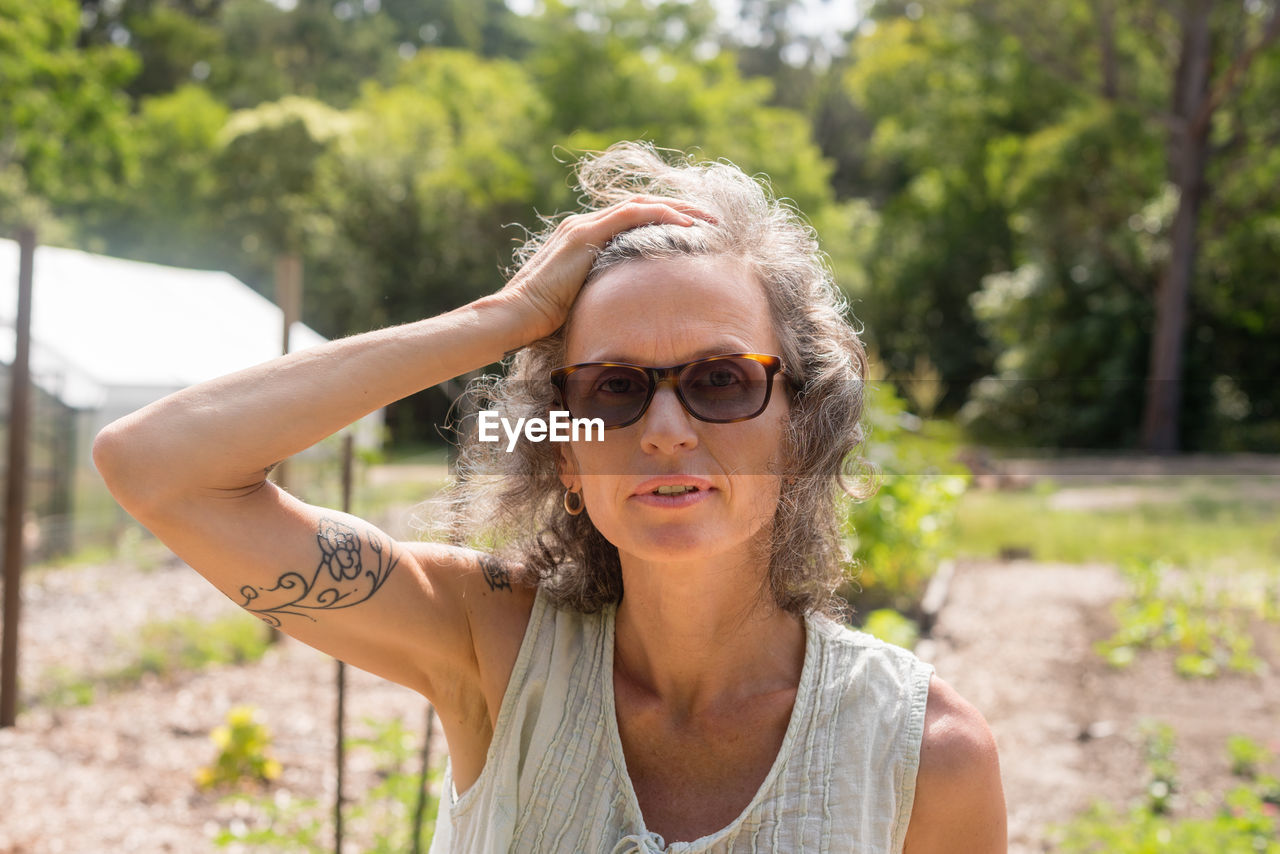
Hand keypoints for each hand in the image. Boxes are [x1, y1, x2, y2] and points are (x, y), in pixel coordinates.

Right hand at [496, 195, 711, 343]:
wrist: (516, 316)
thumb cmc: (544, 321)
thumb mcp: (583, 302)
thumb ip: (603, 294)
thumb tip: (628, 312)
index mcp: (582, 238)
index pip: (631, 219)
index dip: (663, 220)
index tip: (693, 230)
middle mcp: (583, 225)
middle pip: (640, 205)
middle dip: (678, 208)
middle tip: (711, 219)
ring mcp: (583, 227)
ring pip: (641, 203)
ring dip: (678, 207)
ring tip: (708, 218)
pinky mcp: (584, 234)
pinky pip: (633, 214)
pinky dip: (663, 214)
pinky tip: (688, 223)